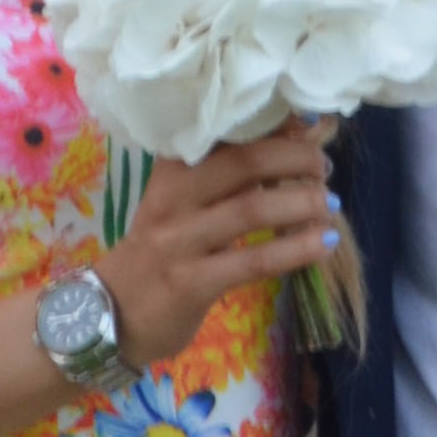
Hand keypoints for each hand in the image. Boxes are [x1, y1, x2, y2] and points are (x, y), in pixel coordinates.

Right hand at [100, 115, 339, 368]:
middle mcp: (173, 198)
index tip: (312, 122)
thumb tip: (291, 146)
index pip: (225, 132)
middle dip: (295, 159)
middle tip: (323, 169)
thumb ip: (224, 179)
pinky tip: (325, 244)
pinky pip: (253, 262)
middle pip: (244, 162)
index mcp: (171, 171)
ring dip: (302, 204)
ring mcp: (180, 241)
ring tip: (330, 205)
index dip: (274, 123)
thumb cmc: (156, 255)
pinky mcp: (191, 283)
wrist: (106, 315)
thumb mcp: (179, 207)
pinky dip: (296, 250)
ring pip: (251, 209)